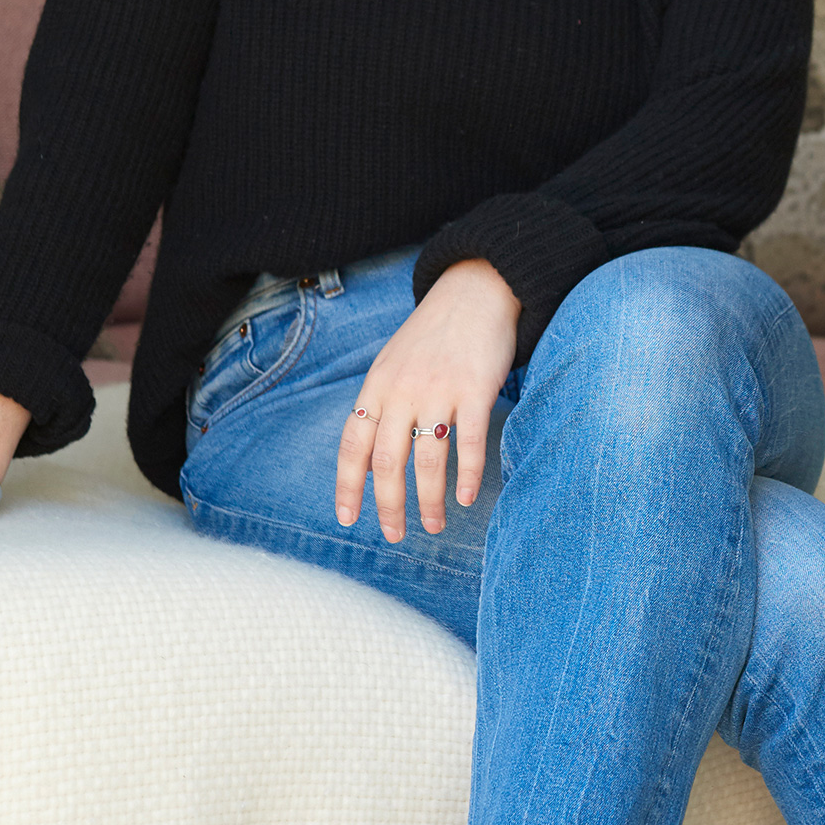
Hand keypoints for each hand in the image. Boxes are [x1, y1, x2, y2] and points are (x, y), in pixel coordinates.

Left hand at [336, 259, 519, 540]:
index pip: (353, 445)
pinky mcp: (475, 388)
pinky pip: (468, 442)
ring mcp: (438, 390)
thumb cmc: (434, 334)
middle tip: (395, 535)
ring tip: (435, 525)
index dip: (348, 485)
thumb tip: (372, 455)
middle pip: (386, 461)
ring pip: (426, 459)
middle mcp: (402, 391)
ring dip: (428, 501)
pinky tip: (469, 498)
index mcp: (377, 386)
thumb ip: (382, 403)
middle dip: (388, 505)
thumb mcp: (393, 362)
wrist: (476, 289)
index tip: (348, 518)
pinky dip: (468, 474)